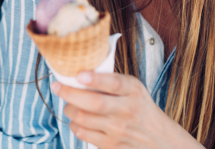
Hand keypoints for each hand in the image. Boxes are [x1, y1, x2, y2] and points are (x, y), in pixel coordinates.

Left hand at [52, 73, 203, 148]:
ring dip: (69, 109)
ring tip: (69, 103)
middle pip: (93, 103)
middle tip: (56, 86)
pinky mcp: (111, 145)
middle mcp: (127, 110)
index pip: (114, 83)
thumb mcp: (133, 89)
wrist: (158, 139)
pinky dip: (74, 125)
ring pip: (83, 119)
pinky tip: (77, 119)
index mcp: (133, 90)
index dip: (95, 79)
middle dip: (69, 93)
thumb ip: (111, 81)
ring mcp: (118, 130)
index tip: (79, 74)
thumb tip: (77, 74)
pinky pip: (83, 134)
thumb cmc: (138, 107)